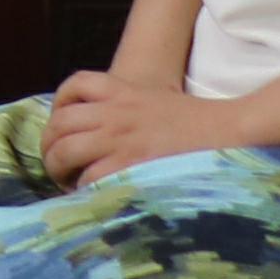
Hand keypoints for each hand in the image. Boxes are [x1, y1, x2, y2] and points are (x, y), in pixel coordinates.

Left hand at [43, 68, 231, 182]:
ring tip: (66, 182)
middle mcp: (114, 112)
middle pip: (59, 124)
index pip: (75, 84)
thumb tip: (96, 131)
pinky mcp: (129, 164)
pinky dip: (82, 188)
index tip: (62, 126)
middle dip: (49, 146)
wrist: (231, 131)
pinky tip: (91, 194)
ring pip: (64, 150)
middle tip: (57, 164)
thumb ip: (126, 108)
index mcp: (122, 91)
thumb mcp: (155, 100)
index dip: (59, 104)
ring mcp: (119, 138)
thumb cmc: (197, 123)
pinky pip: (88, 177)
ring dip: (57, 169)